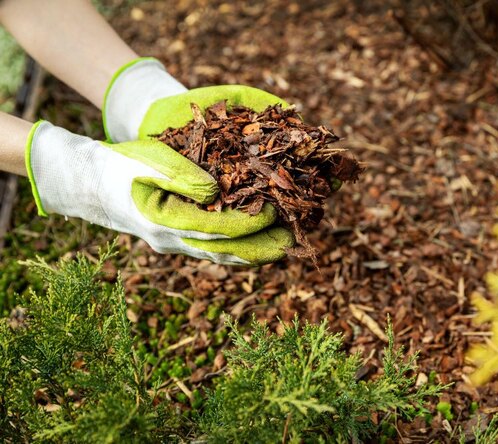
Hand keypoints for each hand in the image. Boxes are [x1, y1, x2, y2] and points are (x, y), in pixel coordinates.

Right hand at [25, 121, 291, 264]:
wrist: (92, 183)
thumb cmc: (123, 164)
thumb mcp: (150, 161)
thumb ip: (182, 176)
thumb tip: (215, 192)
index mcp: (164, 220)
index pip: (218, 228)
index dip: (249, 222)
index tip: (274, 211)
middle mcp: (171, 240)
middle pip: (224, 251)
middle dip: (259, 247)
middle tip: (292, 242)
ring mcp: (173, 245)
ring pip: (220, 255)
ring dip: (252, 252)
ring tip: (283, 246)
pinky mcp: (177, 242)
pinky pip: (212, 250)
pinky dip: (237, 249)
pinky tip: (257, 243)